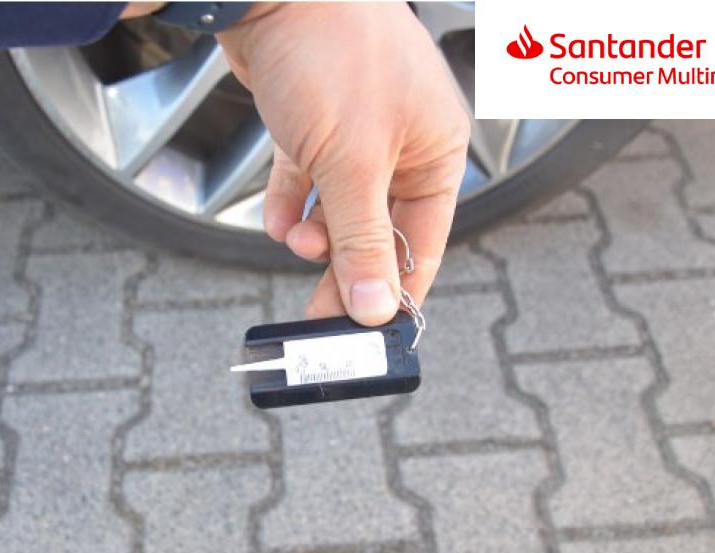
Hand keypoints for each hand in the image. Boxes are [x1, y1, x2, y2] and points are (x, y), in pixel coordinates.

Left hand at [217, 2, 469, 324]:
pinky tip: (279, 217)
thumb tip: (376, 308)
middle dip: (346, 267)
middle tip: (318, 313)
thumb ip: (362, 239)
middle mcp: (402, 143)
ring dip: (316, 234)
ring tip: (297, 238)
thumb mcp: (352, 163)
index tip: (365, 335)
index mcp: (436, 151)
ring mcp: (356, 131)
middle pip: (378, 230)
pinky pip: (306, 180)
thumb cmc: (330, 55)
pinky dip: (291, 203)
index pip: (424, 242)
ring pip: (339, 208)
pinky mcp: (314, 122)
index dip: (394, 291)